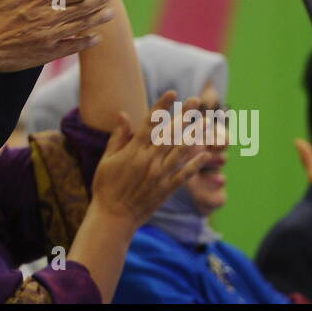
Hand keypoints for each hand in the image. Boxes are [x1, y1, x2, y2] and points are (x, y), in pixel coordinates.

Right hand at [91, 92, 207, 227]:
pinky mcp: (166, 189)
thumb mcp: (107, 160)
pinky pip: (184, 175)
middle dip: (184, 115)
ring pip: (180, 151)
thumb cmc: (106, 187)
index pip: (150, 123)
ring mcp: (159, 175)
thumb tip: (124, 115)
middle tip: (197, 100)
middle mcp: (148, 160)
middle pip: (169, 133)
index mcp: (133, 151)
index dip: (162, 106)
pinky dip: (195, 164)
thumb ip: (118, 137)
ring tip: (206, 122)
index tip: (172, 93)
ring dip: (194, 135)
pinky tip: (206, 154)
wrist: (112, 217)